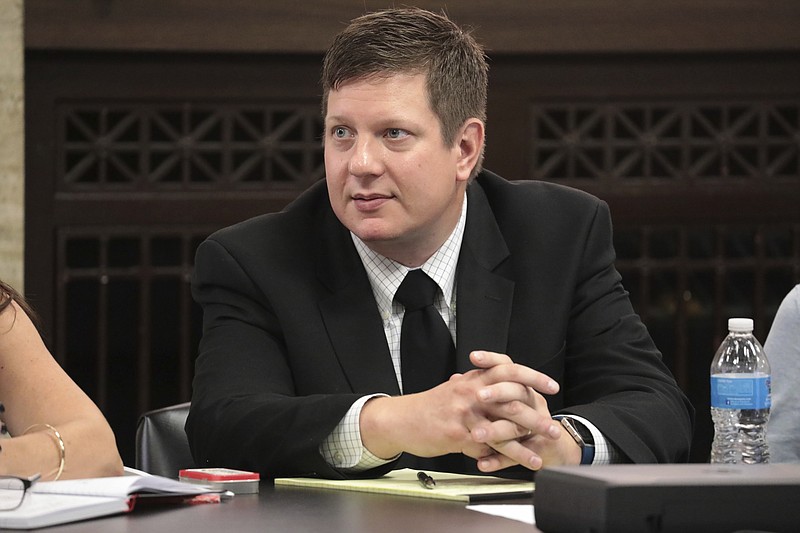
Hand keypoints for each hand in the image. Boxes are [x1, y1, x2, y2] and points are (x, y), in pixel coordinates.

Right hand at [359, 350, 562, 465]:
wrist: (400, 419)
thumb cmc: (427, 406)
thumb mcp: (453, 389)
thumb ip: (473, 384)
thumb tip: (486, 377)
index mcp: (472, 379)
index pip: (508, 369)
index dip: (532, 377)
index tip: (550, 385)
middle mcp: (471, 392)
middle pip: (512, 399)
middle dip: (536, 415)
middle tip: (553, 426)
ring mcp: (466, 413)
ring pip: (503, 426)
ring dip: (525, 441)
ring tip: (541, 451)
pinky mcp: (458, 433)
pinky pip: (487, 446)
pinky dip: (504, 457)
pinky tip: (516, 464)